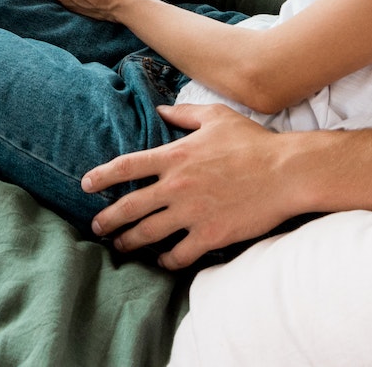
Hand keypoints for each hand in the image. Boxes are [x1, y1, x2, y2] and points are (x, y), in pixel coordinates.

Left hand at [83, 104, 310, 268]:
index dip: (101, 177)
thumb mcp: (216, 117)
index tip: (85, 185)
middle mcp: (176, 186)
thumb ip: (183, 115)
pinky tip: (163, 260)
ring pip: (147, 234)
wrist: (286, 172)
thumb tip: (161, 111)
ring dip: (129, 242)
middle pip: (128, 207)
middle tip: (97, 227)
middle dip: (107, 220)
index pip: (125, 167)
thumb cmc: (253, 142)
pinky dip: (167, 260)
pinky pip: (178, 254)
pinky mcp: (210, 235)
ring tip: (120, 247)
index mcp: (174, 157)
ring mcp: (191, 213)